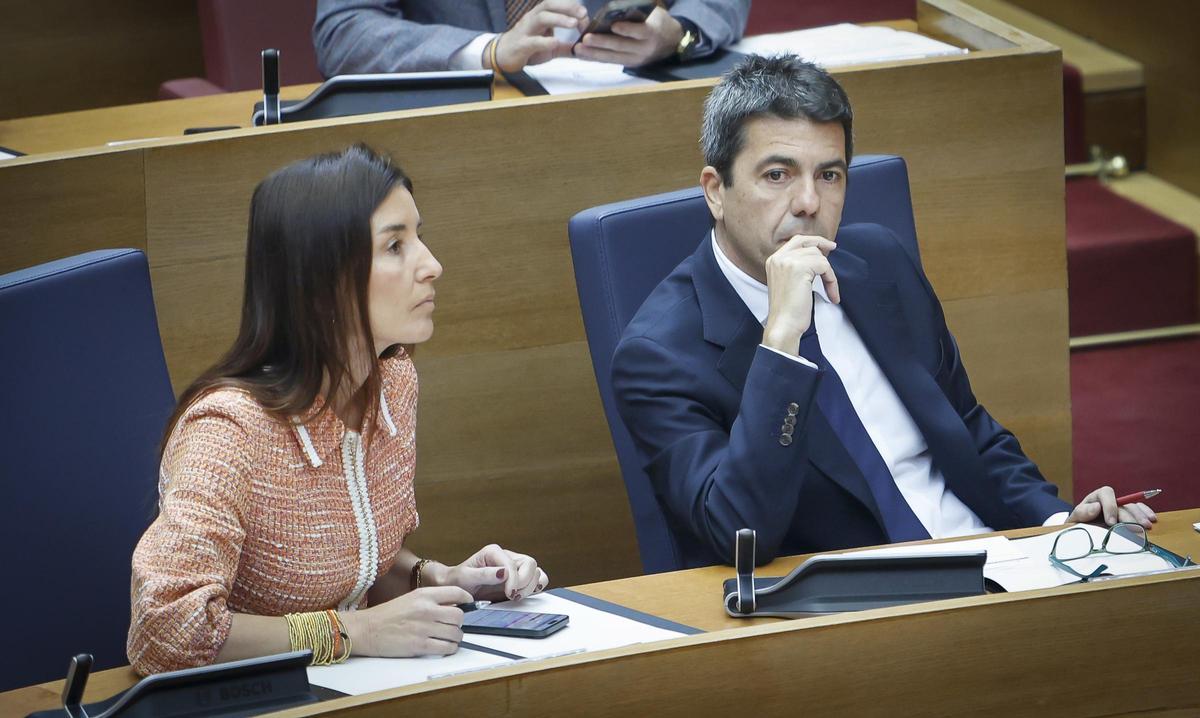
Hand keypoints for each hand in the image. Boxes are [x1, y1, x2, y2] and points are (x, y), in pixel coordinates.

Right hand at [347, 585, 471, 656]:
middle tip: (453, 625)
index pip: (457, 592)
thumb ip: (432, 600)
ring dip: (456, 637)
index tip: (469, 604)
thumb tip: (454, 606)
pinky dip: (450, 648)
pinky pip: (447, 648)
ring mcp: (424, 628)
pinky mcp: (420, 646)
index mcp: (424, 595)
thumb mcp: (411, 599)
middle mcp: (426, 609)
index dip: (467, 599)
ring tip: (448, 637)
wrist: (367, 629)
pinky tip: (444, 646)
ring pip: (456, 633)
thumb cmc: (387, 615)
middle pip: (459, 616)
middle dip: (459, 622)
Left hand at [440, 544, 548, 601]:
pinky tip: (527, 594)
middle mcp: (507, 557)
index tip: (509, 593)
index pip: (513, 563)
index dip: (514, 579)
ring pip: (536, 571)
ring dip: (531, 586)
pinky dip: (537, 586)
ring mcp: (515, 567)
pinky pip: (537, 578)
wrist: (455, 587)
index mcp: (493, 552)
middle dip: (525, 582)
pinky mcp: (519, 578)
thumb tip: (504, 573)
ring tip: (516, 597)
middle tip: (512, 596)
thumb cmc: (458, 580)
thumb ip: (483, 574)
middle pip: (530, 564)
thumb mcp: (465, 577)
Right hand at [494, 0, 588, 71]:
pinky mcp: (521, 45)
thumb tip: (582, 49)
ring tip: (573, 24)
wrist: (502, 56)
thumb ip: (564, 47)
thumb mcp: (548, 47)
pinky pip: (533, 41)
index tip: (585, 16)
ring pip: (541, 18)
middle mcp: (532, 19)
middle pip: (549, 5)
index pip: (556, 5)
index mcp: (539, 16)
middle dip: (567, 7)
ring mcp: (526, 31)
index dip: (571, 8)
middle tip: (582, 13)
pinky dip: (545, 41)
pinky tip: (556, 42)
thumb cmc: (526, 47)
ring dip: (559, 19)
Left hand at [573, 7, 682, 66]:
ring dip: (594, 53)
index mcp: (651, 32)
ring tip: (578, 49)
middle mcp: (644, 48)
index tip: (614, 25)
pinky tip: (583, 55)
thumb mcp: (654, 12)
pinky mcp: (630, 64)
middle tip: (586, 38)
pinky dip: (596, 58)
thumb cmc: (658, 22)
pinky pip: (611, 61)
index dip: (627, 29)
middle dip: (602, 43)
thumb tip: (618, 2)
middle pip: (621, 46)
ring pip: (613, 57)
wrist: (671, 42)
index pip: (639, 31)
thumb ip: (639, 8)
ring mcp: (636, 59)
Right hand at [761, 235, 839, 355]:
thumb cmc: (788, 309)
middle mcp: (778, 258)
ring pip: (818, 255)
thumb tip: (816, 255)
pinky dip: (831, 280)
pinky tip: (831, 295)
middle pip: (807, 243)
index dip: (813, 241)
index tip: (827, 246)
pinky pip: (825, 266)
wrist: (784, 324)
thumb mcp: (788, 282)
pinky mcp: (800, 268)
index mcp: (773, 260)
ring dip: (828, 273)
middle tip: (834, 248)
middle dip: (822, 244)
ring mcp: (788, 261)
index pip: (795, 241)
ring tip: (829, 289)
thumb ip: (796, 267)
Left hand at [1068, 486, 1157, 528]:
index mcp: (1097, 497)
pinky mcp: (1128, 514)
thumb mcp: (1076, 518)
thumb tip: (1096, 507)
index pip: (1106, 493)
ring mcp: (1121, 506)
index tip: (1110, 522)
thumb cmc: (1079, 522)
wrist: (1083, 530)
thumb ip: (1083, 512)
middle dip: (1129, 516)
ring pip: (1134, 507)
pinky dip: (1146, 513)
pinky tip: (1152, 519)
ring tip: (1146, 526)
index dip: (1110, 506)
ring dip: (1141, 516)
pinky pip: (1140, 510)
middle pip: (1123, 503)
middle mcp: (1111, 500)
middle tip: (1134, 529)